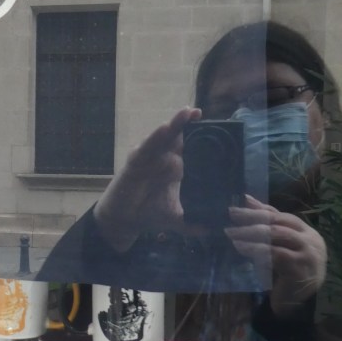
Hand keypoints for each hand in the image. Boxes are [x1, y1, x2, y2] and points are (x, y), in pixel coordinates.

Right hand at [94, 107, 200, 251]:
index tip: (217, 126)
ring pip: (163, 136)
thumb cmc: (149, 213)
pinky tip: (164, 129)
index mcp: (175, 167)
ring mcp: (149, 158)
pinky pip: (146, 147)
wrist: (125, 221)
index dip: (200, 135)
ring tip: (186, 112)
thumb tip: (212, 229)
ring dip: (174, 124)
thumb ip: (193, 224)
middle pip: (177, 135)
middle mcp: (163, 158)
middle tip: (198, 111)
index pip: (190, 146)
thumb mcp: (176, 219)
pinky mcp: (135, 162)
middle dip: (187, 122)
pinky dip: (154, 138)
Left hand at [225, 195, 325, 315]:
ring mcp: (307, 254)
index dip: (261, 210)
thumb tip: (247, 200)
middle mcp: (311, 241)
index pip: (283, 216)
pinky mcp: (299, 268)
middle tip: (232, 215)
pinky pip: (274, 254)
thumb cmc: (287, 275)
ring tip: (232, 233)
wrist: (298, 305)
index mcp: (308, 233)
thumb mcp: (280, 248)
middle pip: (279, 223)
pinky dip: (256, 249)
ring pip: (277, 235)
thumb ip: (269, 227)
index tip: (239, 205)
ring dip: (251, 232)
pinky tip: (241, 247)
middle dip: (253, 217)